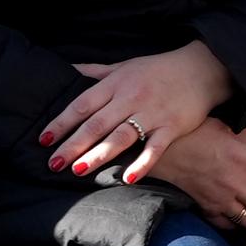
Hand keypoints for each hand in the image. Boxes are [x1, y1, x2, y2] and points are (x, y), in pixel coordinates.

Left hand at [39, 40, 232, 183]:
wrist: (202, 69)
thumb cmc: (157, 70)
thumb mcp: (123, 66)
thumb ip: (94, 72)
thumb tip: (66, 70)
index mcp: (115, 84)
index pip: (82, 104)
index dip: (61, 122)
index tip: (43, 140)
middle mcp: (130, 98)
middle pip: (97, 124)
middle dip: (73, 144)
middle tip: (54, 163)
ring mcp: (152, 113)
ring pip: (121, 136)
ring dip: (99, 154)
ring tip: (79, 170)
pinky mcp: (172, 127)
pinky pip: (155, 148)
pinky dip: (143, 163)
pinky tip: (128, 178)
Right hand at [139, 112, 245, 229]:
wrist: (155, 149)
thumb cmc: (188, 131)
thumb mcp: (221, 126)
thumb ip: (243, 137)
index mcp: (243, 156)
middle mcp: (236, 181)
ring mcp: (221, 199)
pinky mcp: (207, 208)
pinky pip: (228, 225)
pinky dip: (235, 221)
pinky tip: (236, 212)